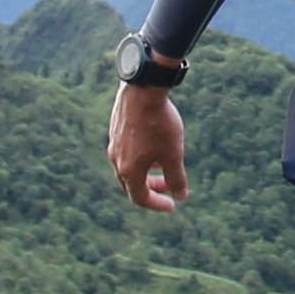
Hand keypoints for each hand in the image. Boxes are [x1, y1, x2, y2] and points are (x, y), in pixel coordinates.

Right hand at [107, 82, 188, 216]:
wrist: (143, 88)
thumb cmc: (159, 124)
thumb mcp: (173, 154)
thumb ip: (177, 178)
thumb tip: (181, 196)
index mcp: (129, 170)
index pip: (140, 198)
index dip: (158, 204)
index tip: (173, 204)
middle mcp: (116, 159)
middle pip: (132, 184)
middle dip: (152, 188)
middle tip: (170, 186)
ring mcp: (114, 143)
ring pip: (128, 166)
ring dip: (147, 172)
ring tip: (165, 164)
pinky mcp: (116, 129)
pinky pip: (126, 151)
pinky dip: (141, 157)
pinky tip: (156, 144)